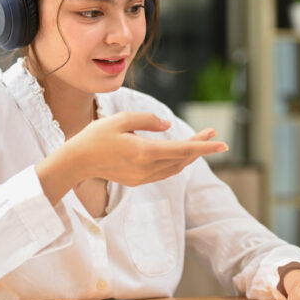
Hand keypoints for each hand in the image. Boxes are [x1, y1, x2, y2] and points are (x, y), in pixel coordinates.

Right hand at [37, 112, 226, 199]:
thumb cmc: (97, 136)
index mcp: (144, 152)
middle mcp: (146, 168)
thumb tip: (169, 127)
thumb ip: (149, 120)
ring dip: (190, 155)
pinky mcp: (139, 180)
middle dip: (200, 147)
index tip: (222, 143)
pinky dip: (177, 162)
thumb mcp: (122, 119)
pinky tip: (181, 152)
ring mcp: (143, 177)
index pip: (182, 150)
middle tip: (213, 133)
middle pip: (182, 159)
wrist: (77, 162)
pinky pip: (165, 171)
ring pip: (176, 168)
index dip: (204, 146)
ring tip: (201, 141)